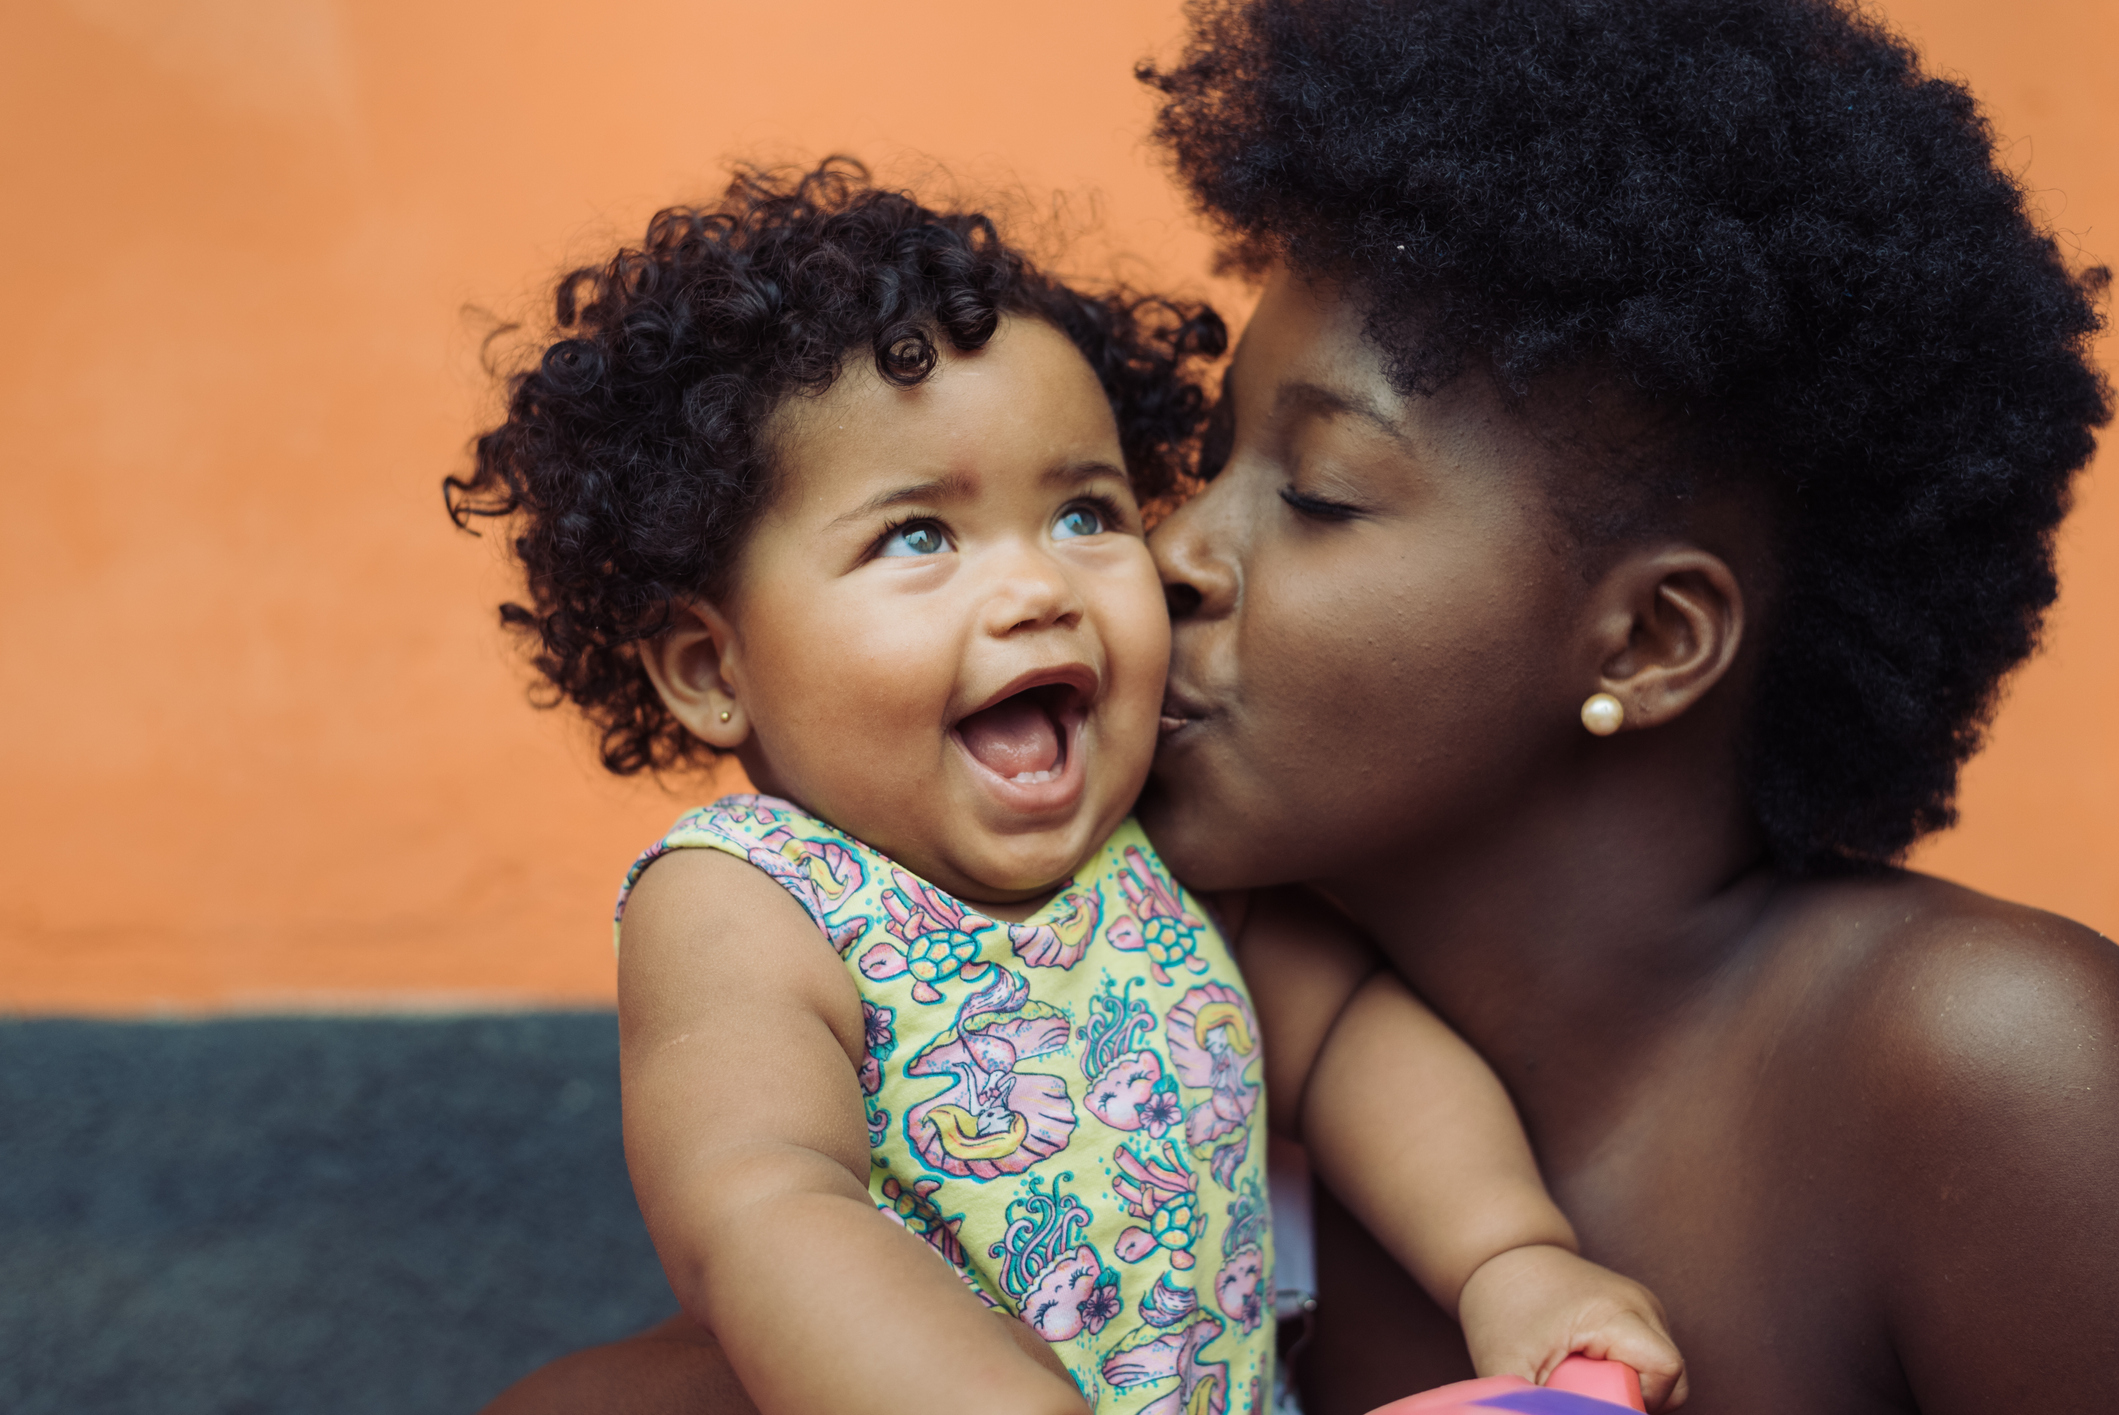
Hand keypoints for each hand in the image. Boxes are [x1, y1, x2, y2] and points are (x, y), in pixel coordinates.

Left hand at [1456, 1244, 1687, 1410]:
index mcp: (1616, 1313)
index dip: (1638, 1401)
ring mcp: (1644, 1305)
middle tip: (1587, 1396)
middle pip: (1673, 1378)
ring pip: (1664, 1370)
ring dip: (1631, 1387)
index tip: (1593, 1401)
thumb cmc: (1502, 1306)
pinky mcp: (1638, 1311)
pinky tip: (1591, 1368)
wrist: (1503, 1256)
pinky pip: (1650, 1357)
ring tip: (1584, 1378)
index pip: (1664, 1372)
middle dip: (1637, 1400)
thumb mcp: (1507, 1366)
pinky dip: (1628, 1373)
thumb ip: (1529, 1407)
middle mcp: (1641, 1305)